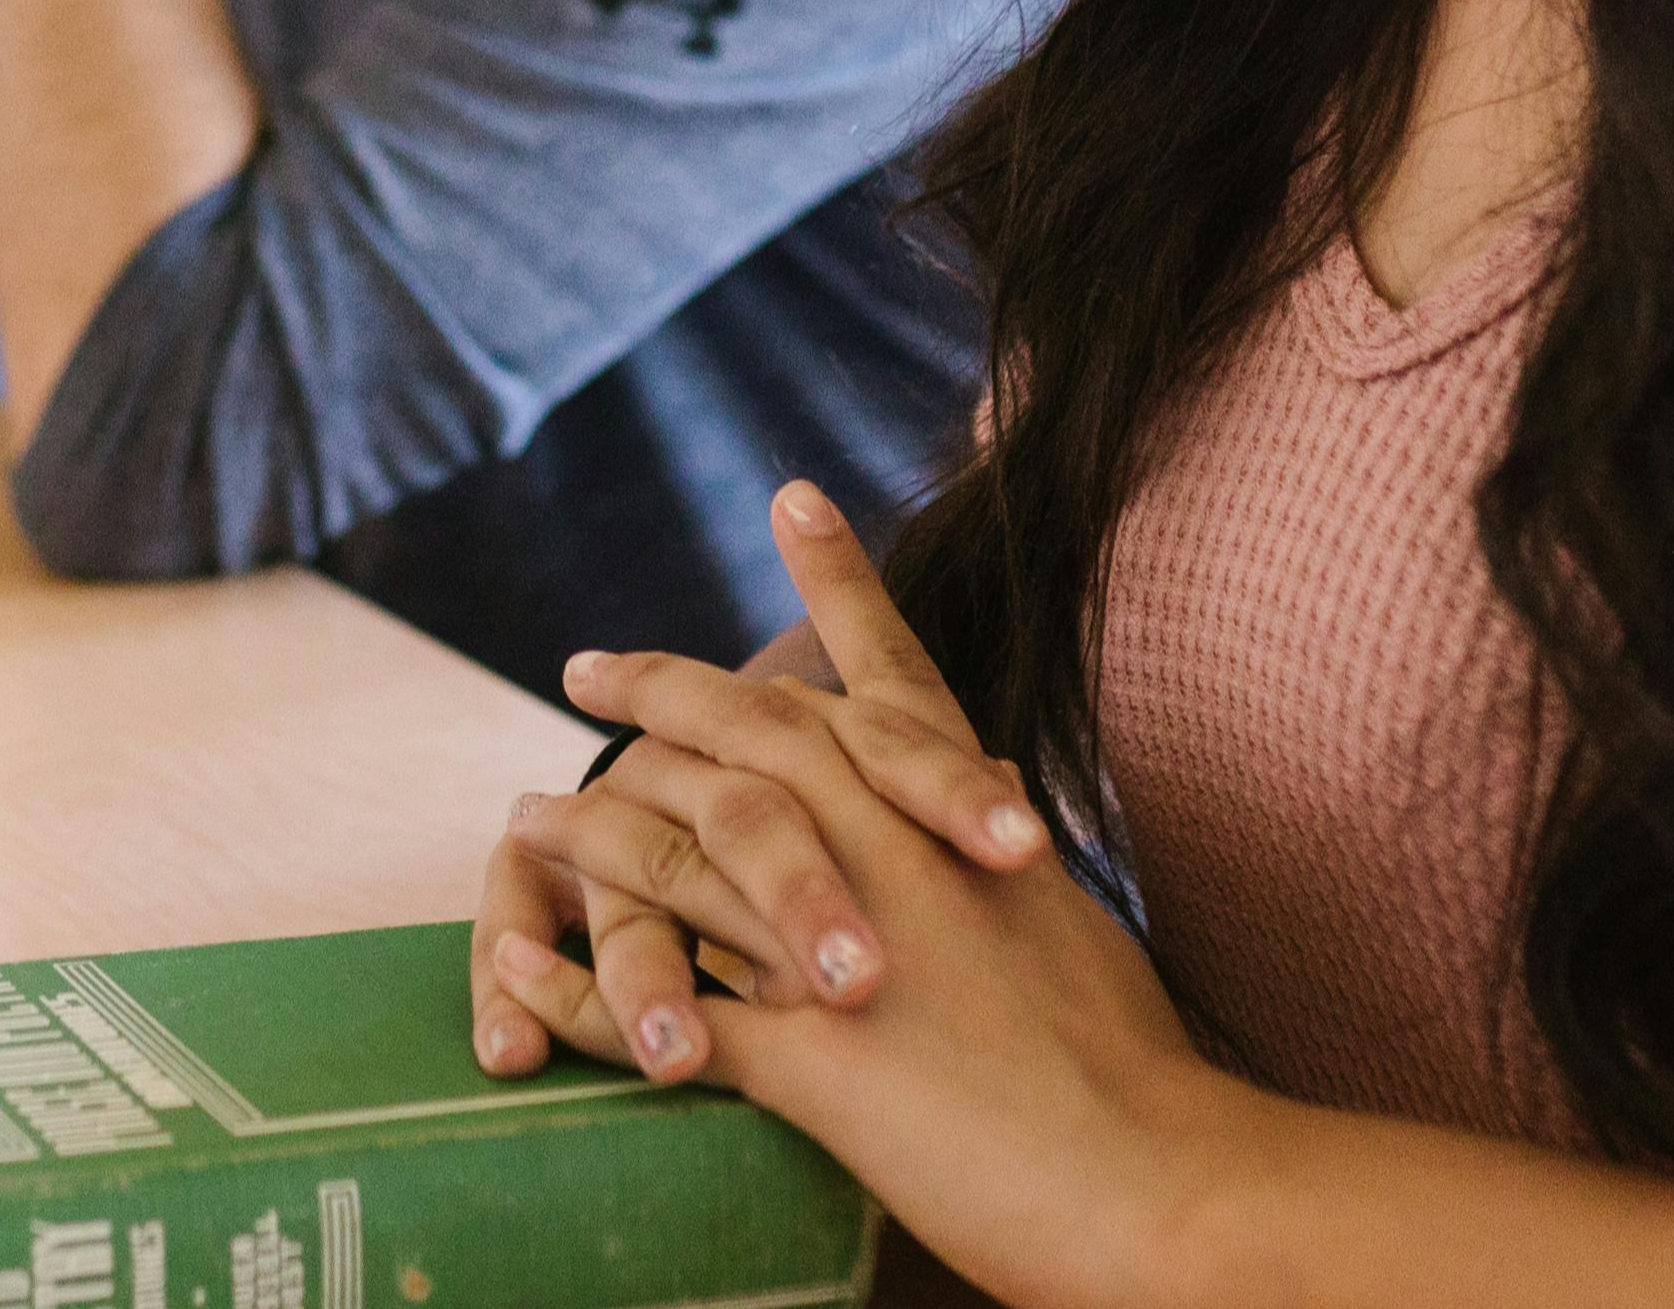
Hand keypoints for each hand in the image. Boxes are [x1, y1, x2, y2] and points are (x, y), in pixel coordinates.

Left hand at [479, 492, 1264, 1308]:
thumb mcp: (1071, 915)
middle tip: (587, 663)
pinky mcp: (806, 1055)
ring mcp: (841, 945)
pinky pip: (660, 1010)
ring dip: (590, 834)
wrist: (1154, 1176)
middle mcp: (893, 854)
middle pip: (750, 738)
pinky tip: (520, 978)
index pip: (887, 669)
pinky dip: (579, 995)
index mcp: (966, 818)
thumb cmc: (1133, 1065)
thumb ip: (1008, 834)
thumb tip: (993, 764)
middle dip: (661, 691)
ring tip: (523, 816)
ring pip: (680, 857)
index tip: (788, 495)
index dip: (836, 581)